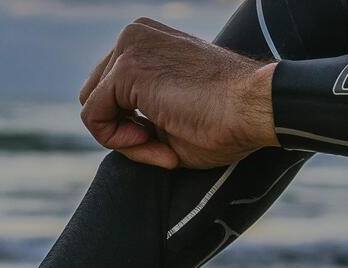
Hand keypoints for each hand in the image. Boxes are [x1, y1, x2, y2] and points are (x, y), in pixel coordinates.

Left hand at [79, 17, 277, 169]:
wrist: (254, 108)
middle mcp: (133, 37)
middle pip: (96, 100)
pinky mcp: (126, 67)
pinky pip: (95, 119)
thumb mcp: (168, 122)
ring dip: (123, 141)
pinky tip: (151, 141)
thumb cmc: (223, 123)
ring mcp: (128, 47)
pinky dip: (118, 142)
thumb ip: (138, 119)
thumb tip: (115, 133)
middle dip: (122, 133)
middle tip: (162, 150)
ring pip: (94, 110)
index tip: (166, 145)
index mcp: (145, 44)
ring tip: (162, 148)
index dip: (131, 131)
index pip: (110, 95)